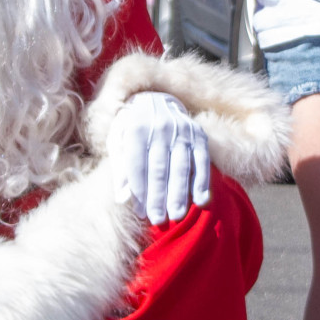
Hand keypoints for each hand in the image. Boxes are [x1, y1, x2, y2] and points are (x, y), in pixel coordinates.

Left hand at [113, 91, 210, 225]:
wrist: (155, 98)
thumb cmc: (130, 127)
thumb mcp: (117, 140)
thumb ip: (118, 168)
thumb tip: (121, 199)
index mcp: (136, 128)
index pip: (137, 164)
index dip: (139, 190)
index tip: (141, 213)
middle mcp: (160, 127)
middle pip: (159, 168)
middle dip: (159, 196)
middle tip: (158, 220)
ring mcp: (182, 130)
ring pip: (181, 166)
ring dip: (180, 193)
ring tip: (177, 216)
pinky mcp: (199, 135)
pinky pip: (202, 161)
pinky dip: (202, 182)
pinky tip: (201, 201)